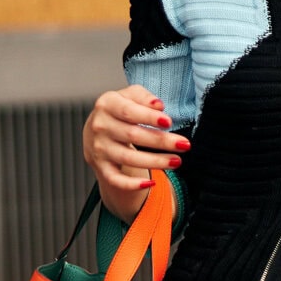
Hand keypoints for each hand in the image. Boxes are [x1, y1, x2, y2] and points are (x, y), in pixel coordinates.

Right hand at [82, 84, 189, 215]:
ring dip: (155, 162)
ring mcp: (100, 148)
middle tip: (184, 145)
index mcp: (107, 105)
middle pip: (133, 135)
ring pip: (128, 158)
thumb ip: (144, 98)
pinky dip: (132, 184)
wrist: (96, 128)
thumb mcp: (130, 96)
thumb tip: (159, 106)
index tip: (169, 122)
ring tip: (177, 161)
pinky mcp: (101, 166)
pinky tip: (151, 183)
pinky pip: (115, 179)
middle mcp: (100, 127)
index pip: (129, 112)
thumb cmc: (119, 109)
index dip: (149, 117)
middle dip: (161, 141)